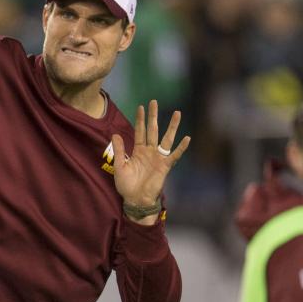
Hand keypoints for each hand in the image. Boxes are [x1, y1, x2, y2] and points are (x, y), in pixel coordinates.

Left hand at [111, 100, 190, 218]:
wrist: (135, 200)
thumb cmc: (126, 185)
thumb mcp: (119, 166)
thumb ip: (119, 151)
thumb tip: (115, 134)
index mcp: (138, 151)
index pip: (140, 131)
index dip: (140, 120)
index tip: (141, 106)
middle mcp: (150, 151)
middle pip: (153, 130)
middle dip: (153, 116)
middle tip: (154, 102)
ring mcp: (158, 158)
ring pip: (166, 138)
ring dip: (172, 126)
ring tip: (177, 113)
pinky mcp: (165, 166)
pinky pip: (175, 155)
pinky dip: (181, 147)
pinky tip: (187, 138)